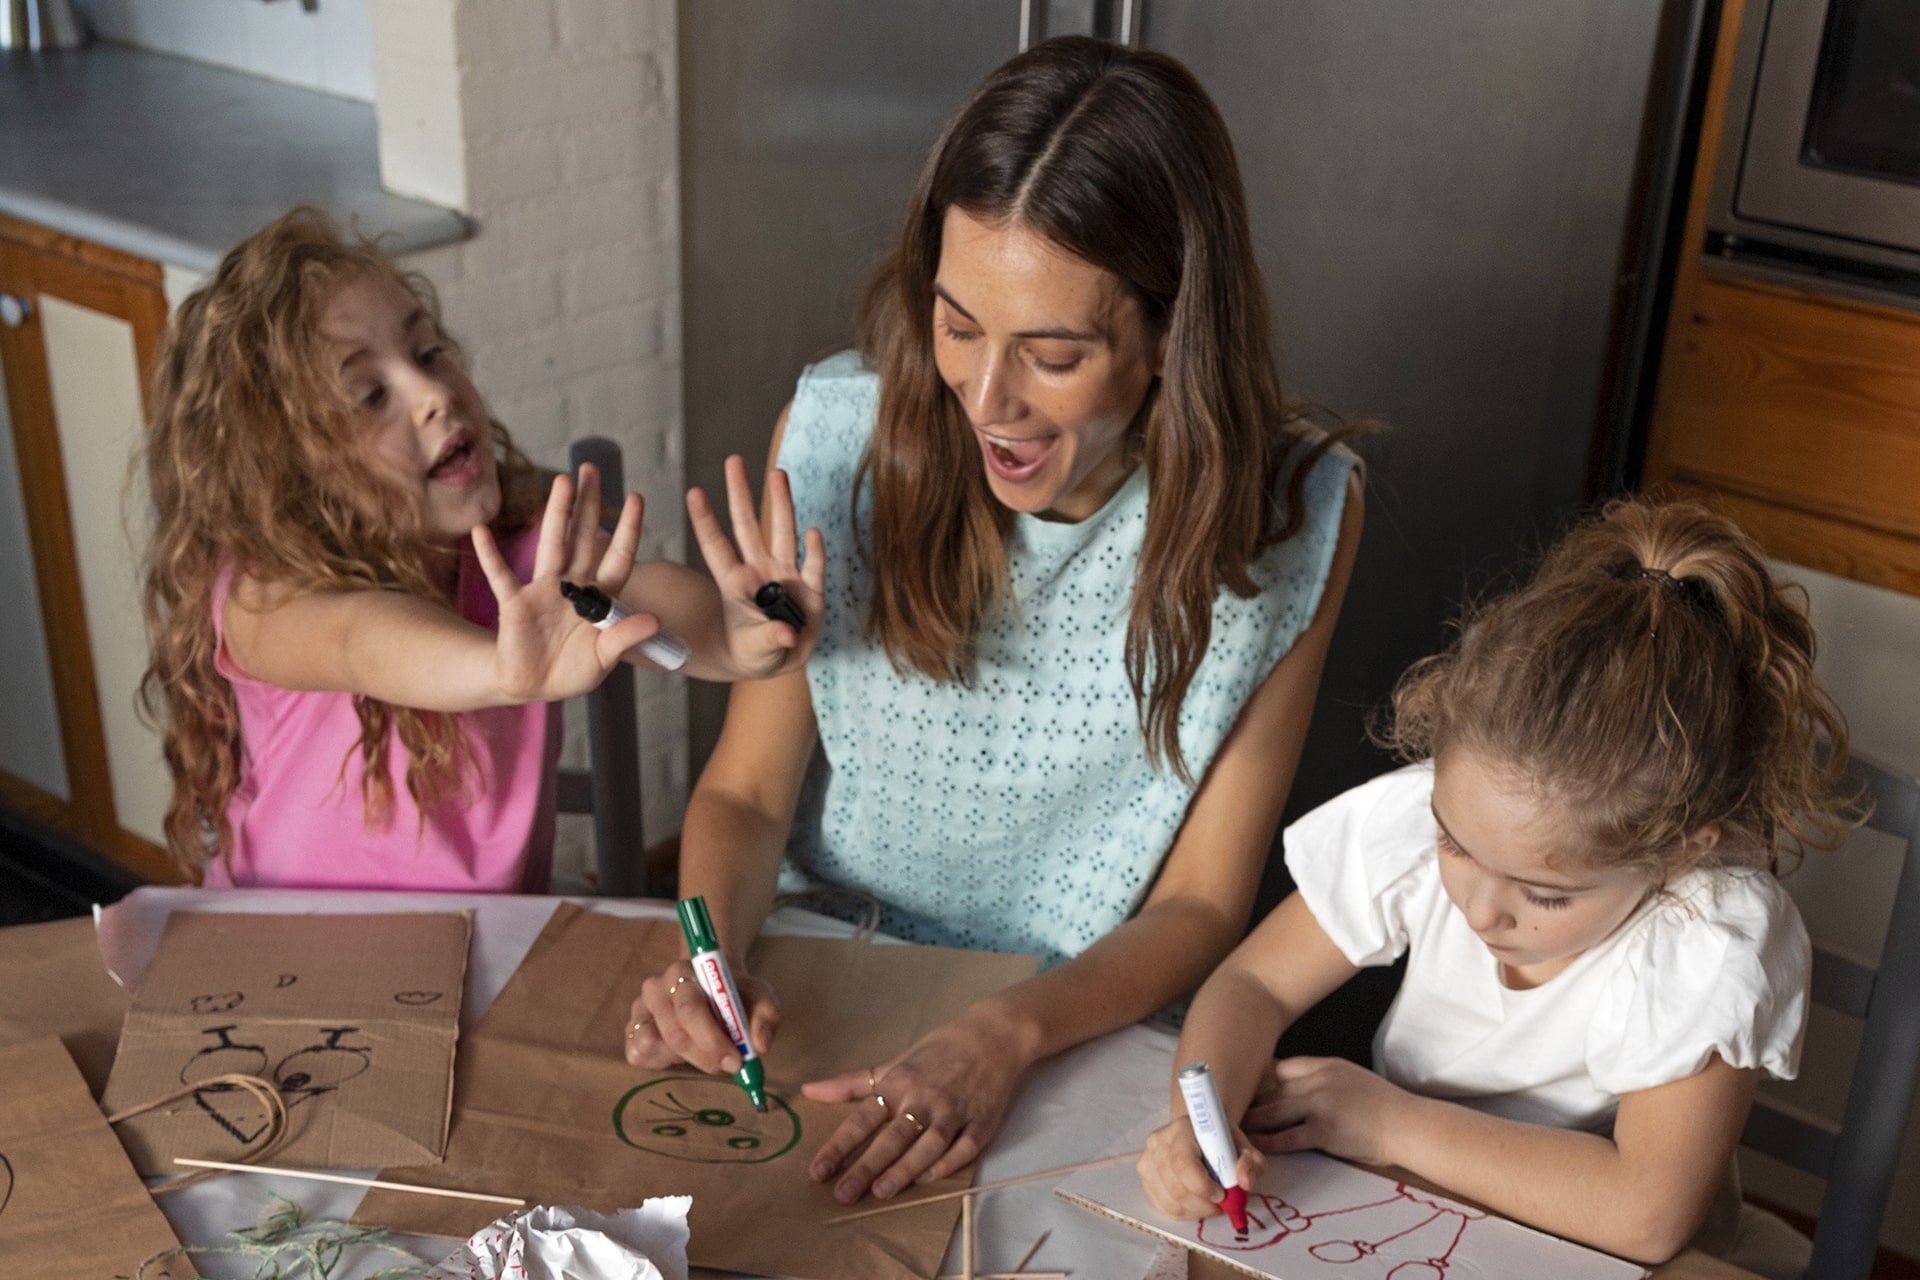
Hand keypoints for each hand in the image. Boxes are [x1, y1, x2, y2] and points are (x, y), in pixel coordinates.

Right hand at [475, 463, 656, 702]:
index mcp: (599, 598)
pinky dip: (490, 555)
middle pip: (582, 538)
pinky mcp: (514, 605)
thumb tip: (654, 618)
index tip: (636, 497)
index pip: (618, 557)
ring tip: (562, 481)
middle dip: (587, 504)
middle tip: (590, 468)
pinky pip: (501, 576)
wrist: (535, 685)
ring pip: (551, 545)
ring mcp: (542, 592)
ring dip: (556, 514)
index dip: (627, 530)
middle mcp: (572, 586)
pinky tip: (481, 531)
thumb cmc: (574, 670)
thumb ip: (625, 636)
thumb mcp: (604, 658)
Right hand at [622, 955, 780, 1074]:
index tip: (736, 1059)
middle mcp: (656, 987)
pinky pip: (639, 1056)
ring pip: (656, 1046)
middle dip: (705, 1056)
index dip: (712, 1039)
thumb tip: (760, 1045)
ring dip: (686, 1058)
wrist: (712, 990)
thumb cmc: (734, 996)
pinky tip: (683, 1052)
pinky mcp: (631, 1031)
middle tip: (730, 1066)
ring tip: (705, 1050)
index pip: (691, 1007)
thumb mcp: (760, 998)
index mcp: (686, 971)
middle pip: (674, 1032)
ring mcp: (640, 1009)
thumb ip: (766, 1017)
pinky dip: (665, 1062)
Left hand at [687, 455, 825, 678]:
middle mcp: (759, 571)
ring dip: (780, 503)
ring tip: (777, 473)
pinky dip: (815, 551)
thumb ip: (768, 639)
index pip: (716, 547)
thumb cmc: (753, 652)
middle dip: (740, 493)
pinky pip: (813, 566)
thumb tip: (786, 634)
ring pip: (783, 532)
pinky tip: (813, 533)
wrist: (776, 661)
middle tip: (733, 460)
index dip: (706, 521)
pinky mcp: (811, 589)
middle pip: (748, 526)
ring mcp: (786, 576)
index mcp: (735, 584)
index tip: (693, 492)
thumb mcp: (755, 651)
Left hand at [800, 1010, 1027, 1203]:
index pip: (863, 1118)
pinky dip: (947, 1164)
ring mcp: (955, 1110)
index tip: (818, 1170)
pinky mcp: (982, 1121)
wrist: (992, 1036)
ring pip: (929, 1144)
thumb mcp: (894, 1063)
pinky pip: (965, 1148)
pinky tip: (928, 1179)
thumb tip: (809, 1090)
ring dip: (905, 1169)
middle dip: (867, 1166)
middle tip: (844, 1194)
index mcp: (900, 1082)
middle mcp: (925, 1097)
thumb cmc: (938, 1052)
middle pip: (893, 1136)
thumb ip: (852, 1083)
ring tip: (881, 1192)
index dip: (840, 1145)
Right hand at [1138, 1115, 1264, 1219]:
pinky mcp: (1145, 1178)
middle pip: (1176, 1187)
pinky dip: (1185, 1213)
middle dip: (1204, 1204)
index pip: (1183, 1163)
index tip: (1223, 1194)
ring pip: (1171, 1201)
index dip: (1203, 1186)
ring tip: (1211, 1203)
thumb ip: (1250, 1163)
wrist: (1201, 1136)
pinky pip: (1163, 1207)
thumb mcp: (1244, 1148)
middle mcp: (1158, 1142)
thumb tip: (1244, 1182)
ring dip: (1196, 1211)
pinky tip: (1197, 1204)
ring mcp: (1147, 1161)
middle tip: (1222, 1204)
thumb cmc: (1221, 1143)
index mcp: (1182, 1129)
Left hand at [1241, 1056, 1411, 1165]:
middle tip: (1229, 1110)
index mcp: (1327, 1065)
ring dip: (1251, 1122)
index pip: (1283, 1067)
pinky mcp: (1324, 1130)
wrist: (1409, 1125)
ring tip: (1231, 1129)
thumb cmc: (1385, 1107)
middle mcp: (1320, 1079)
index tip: (1251, 1092)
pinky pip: (1287, 1137)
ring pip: (1273, 1111)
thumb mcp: (1353, 1078)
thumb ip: (1326, 1080)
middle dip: (1250, 1101)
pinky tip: (1253, 1147)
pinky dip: (1267, 1143)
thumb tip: (1300, 1091)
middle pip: (1273, 1088)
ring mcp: (1320, 1104)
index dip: (1264, 1081)